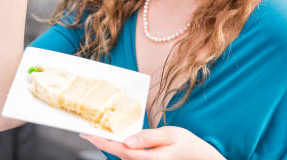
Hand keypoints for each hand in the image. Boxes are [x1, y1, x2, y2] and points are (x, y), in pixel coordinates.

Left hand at [80, 126, 224, 159]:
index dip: (102, 141)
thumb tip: (127, 140)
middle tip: (88, 129)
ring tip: (99, 130)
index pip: (120, 149)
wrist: (200, 157)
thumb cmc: (187, 144)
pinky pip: (129, 155)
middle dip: (103, 140)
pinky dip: (121, 146)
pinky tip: (119, 136)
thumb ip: (148, 137)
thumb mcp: (170, 134)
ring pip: (122, 154)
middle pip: (118, 153)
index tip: (87, 134)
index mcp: (149, 158)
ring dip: (112, 143)